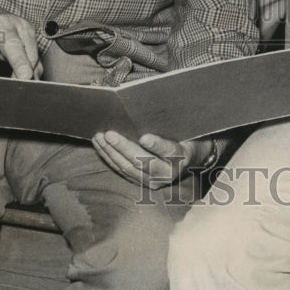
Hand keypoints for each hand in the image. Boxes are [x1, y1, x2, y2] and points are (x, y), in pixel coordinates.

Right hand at [0, 12, 41, 78]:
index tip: (31, 85)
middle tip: (24, 77)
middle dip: (20, 63)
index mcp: (22, 27)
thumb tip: (36, 79)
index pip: (31, 51)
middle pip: (13, 46)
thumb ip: (28, 56)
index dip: (31, 70)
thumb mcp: (17, 36)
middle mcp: (4, 26)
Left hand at [91, 131, 212, 189]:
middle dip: (124, 147)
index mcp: (182, 157)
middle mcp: (167, 174)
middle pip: (143, 161)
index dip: (157, 145)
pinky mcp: (141, 182)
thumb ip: (171, 122)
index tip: (145, 137)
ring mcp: (153, 181)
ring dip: (111, 152)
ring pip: (128, 168)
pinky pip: (122, 170)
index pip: (170, 151)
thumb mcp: (186, 128)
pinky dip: (109, 158)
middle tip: (109, 133)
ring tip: (99, 137)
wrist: (189, 158)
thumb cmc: (186, 136)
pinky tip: (101, 146)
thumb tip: (153, 106)